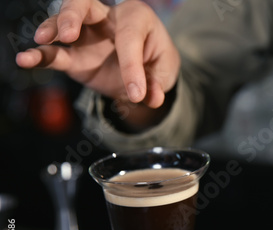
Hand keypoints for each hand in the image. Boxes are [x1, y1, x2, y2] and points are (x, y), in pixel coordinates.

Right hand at [15, 0, 178, 108]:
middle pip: (84, 5)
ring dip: (52, 29)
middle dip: (73, 15)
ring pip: (63, 22)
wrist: (148, 70)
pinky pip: (55, 53)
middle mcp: (108, 19)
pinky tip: (26, 60)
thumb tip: (151, 98)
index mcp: (136, 18)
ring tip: (42, 40)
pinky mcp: (75, 55)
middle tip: (69, 33)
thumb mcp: (165, 71)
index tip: (137, 94)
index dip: (132, 67)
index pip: (129, 38)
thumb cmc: (157, 61)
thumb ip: (158, 83)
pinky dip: (40, 57)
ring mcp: (87, 36)